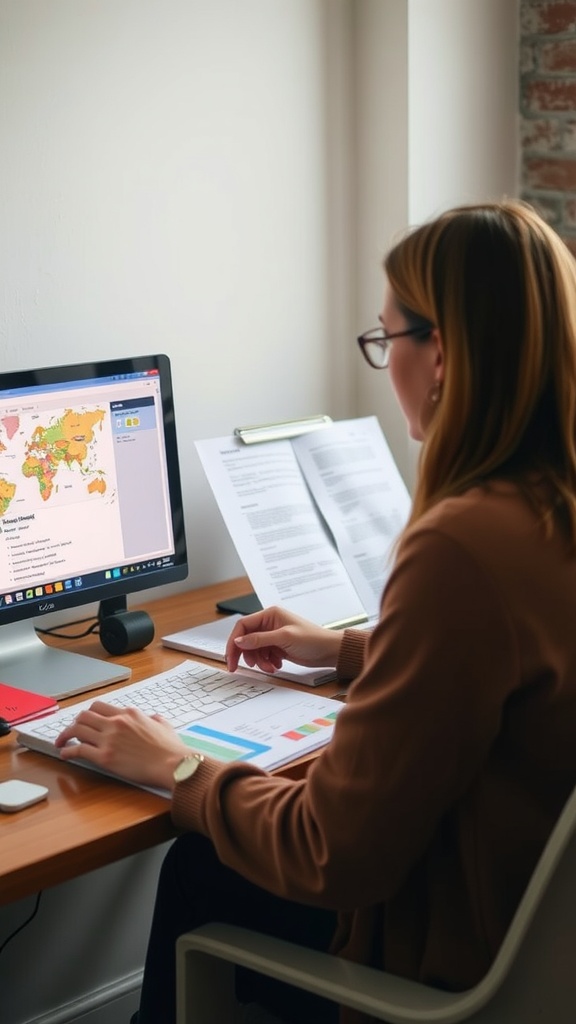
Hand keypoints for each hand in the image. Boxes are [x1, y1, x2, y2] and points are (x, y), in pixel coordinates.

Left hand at [55, 701, 191, 791]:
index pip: (99, 707)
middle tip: (71, 731)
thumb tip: (154, 719)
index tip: (84, 721)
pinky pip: (79, 749)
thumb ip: (155, 719)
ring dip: (66, 735)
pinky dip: (68, 751)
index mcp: (129, 714)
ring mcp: (109, 739)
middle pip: (84, 715)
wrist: (173, 764)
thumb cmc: (171, 748)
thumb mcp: (164, 725)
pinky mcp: (105, 757)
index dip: (88, 714)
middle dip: (75, 722)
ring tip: (62, 741)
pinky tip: (65, 754)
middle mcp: (116, 722)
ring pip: (77, 729)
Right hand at [225, 605, 341, 673]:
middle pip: (246, 639)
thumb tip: (239, 641)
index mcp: (270, 614)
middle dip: (243, 654)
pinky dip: (266, 662)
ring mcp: (273, 636)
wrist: (329, 651)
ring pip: (254, 649)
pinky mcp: (277, 647)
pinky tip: (277, 665)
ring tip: (270, 667)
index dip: (234, 641)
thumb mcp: (284, 638)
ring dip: (259, 661)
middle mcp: (269, 623)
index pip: (243, 626)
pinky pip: (263, 655)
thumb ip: (260, 639)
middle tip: (237, 668)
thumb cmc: (312, 639)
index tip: (231, 657)